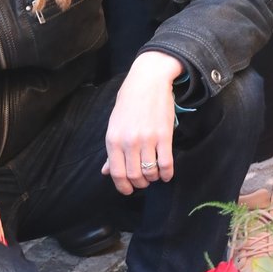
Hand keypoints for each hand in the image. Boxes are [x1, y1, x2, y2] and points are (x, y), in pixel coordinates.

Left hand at [102, 51, 182, 195]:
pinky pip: (166, 163)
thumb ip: (111, 151)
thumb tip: (106, 172)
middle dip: (139, 184)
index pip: (116, 173)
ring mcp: (147, 139)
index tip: (128, 190)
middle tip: (143, 182)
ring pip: (150, 171)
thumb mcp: (114, 125)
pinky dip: (166, 174)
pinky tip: (166, 174)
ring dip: (152, 178)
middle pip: (134, 175)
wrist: (147, 81)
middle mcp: (128, 141)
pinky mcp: (164, 135)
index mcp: (113, 139)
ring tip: (153, 175)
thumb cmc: (128, 102)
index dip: (123, 186)